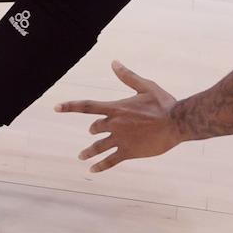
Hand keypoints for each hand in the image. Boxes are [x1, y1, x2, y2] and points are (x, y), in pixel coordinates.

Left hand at [55, 61, 180, 171]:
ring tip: (82, 157)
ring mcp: (121, 139)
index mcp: (117, 107)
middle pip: (96, 127)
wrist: (176, 123)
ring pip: (99, 147)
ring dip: (89, 152)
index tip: (56, 107)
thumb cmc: (163, 103)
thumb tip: (114, 62)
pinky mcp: (129, 152)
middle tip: (92, 133)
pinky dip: (100, 166)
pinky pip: (110, 161)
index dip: (70, 106)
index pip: (88, 106)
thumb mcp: (145, 86)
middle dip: (94, 130)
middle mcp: (115, 124)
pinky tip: (93, 170)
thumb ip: (127, 76)